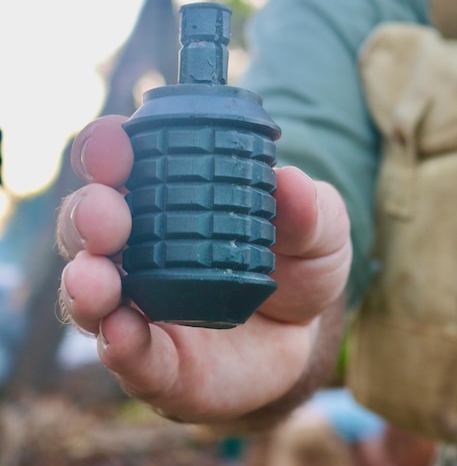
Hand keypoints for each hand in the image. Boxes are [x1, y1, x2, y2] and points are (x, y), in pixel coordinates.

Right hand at [56, 115, 350, 426]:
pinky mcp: (154, 365)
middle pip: (87, 224)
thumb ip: (311, 208)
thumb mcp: (321, 231)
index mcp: (165, 199)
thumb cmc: (299, 267)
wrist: (307, 340)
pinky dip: (119, 344)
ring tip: (96, 277)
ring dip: (85, 281)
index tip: (117, 142)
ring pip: (89, 292)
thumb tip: (289, 181)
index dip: (105, 147)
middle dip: (88, 213)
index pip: (117, 162)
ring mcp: (137, 308)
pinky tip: (121, 331)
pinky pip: (126, 356)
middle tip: (107, 215)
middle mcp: (136, 249)